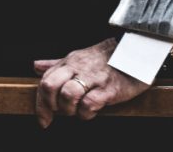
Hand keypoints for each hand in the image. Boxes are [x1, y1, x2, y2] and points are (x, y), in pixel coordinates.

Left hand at [33, 38, 149, 127]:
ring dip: (68, 110)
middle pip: (50, 86)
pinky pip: (89, 104)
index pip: (45, 81)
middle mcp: (78, 68)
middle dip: (50, 106)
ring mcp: (93, 78)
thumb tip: (36, 67)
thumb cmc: (105, 58)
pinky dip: (86, 113)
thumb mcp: (78, 57)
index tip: (43, 119)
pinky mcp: (109, 89)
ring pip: (68, 95)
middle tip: (58, 114)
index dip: (40, 103)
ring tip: (76, 111)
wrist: (136, 52)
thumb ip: (56, 64)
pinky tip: (91, 112)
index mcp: (69, 61)